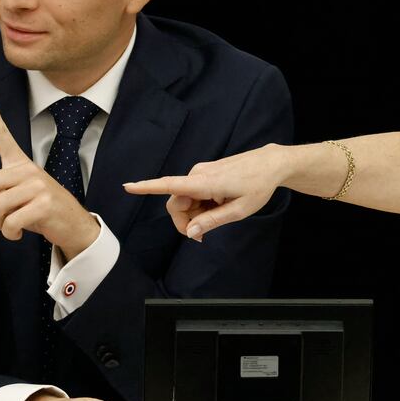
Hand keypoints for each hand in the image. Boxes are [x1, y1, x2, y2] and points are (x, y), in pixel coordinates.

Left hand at [0, 88, 98, 259]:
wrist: (73, 226)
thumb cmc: (40, 212)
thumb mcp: (11, 203)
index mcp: (20, 165)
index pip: (2, 136)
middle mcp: (28, 170)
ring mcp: (38, 186)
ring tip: (9, 226)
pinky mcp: (44, 204)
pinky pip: (10, 222)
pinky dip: (9, 233)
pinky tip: (19, 233)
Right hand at [123, 144, 286, 239]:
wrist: (272, 164)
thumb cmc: (259, 186)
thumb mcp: (239, 210)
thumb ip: (212, 221)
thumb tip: (190, 232)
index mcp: (206, 182)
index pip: (170, 185)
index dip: (147, 187)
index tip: (127, 186)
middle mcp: (199, 174)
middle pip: (176, 203)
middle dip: (184, 221)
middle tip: (202, 237)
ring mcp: (202, 172)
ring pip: (185, 200)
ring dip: (195, 214)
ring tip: (219, 213)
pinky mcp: (205, 172)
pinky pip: (194, 193)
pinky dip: (201, 205)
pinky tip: (219, 204)